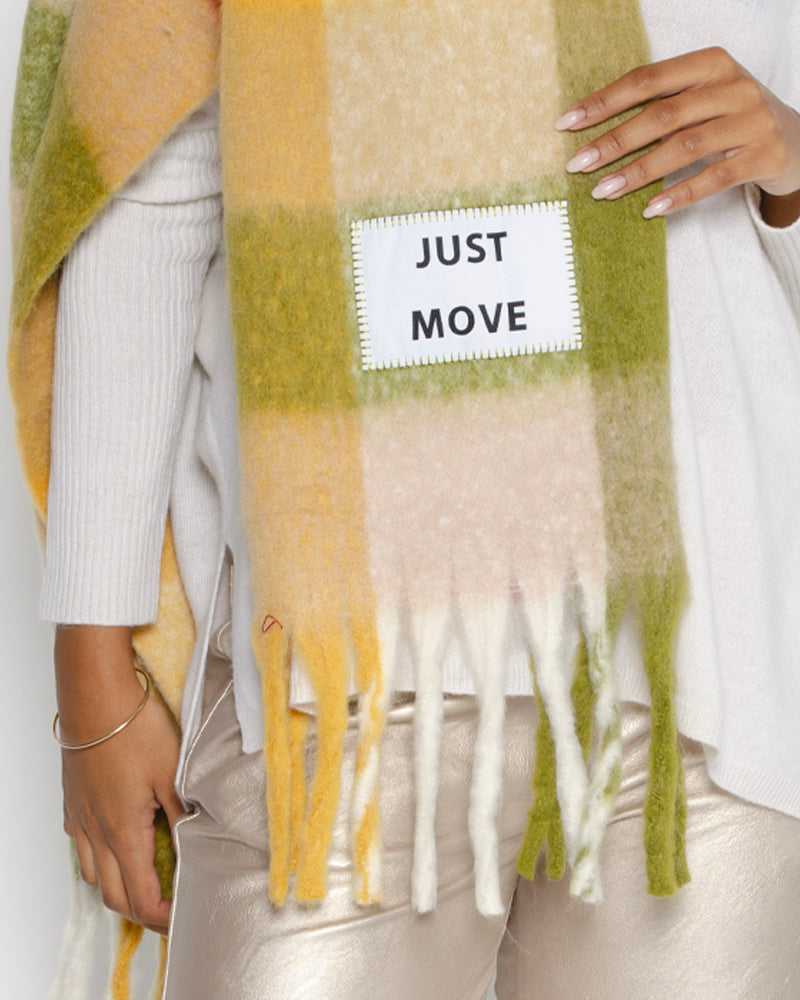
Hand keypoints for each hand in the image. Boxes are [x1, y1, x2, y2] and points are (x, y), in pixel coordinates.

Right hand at [55, 626, 183, 934]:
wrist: (95, 694)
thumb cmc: (136, 728)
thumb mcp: (173, 770)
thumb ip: (183, 811)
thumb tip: (197, 839)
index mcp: (124, 832)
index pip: (142, 899)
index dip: (164, 917)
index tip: (185, 915)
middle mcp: (96, 833)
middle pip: (114, 897)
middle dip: (142, 912)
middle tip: (171, 907)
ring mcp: (79, 819)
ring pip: (93, 875)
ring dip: (118, 887)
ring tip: (147, 880)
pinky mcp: (73, 802)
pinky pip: (81, 846)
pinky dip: (99, 858)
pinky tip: (118, 842)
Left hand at [556, 47, 799, 226]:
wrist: (797, 140)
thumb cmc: (734, 120)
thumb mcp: (703, 99)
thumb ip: (662, 105)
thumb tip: (595, 132)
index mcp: (711, 64)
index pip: (648, 80)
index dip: (605, 102)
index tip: (568, 123)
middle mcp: (733, 87)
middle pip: (662, 115)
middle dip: (614, 141)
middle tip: (578, 164)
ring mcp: (752, 121)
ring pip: (684, 147)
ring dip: (638, 172)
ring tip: (603, 191)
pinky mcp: (763, 155)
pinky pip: (714, 177)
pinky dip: (679, 195)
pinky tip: (650, 208)